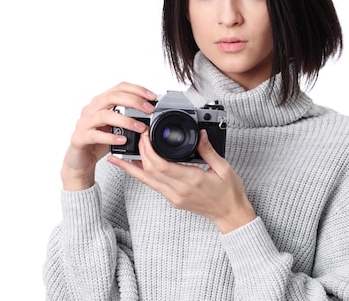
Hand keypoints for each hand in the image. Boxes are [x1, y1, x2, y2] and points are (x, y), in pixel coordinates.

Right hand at [61, 82, 156, 190]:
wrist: (80, 160)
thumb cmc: (98, 141)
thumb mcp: (116, 127)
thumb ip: (128, 117)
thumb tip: (149, 112)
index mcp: (100, 103)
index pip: (119, 88)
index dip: (137, 90)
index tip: (152, 97)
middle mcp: (91, 110)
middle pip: (112, 97)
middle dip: (133, 101)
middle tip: (148, 110)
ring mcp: (84, 123)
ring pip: (104, 115)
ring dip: (125, 120)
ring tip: (140, 127)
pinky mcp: (80, 138)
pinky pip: (95, 135)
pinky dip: (110, 137)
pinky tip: (123, 140)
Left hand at [108, 129, 255, 232]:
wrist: (231, 215)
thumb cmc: (229, 193)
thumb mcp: (224, 168)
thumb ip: (209, 150)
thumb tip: (201, 133)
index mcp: (192, 180)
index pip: (161, 164)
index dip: (149, 149)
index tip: (146, 136)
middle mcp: (179, 191)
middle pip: (149, 171)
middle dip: (139, 153)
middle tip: (135, 138)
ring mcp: (174, 197)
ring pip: (146, 181)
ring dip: (131, 168)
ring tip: (117, 158)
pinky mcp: (173, 201)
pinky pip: (153, 186)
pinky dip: (142, 175)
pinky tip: (135, 168)